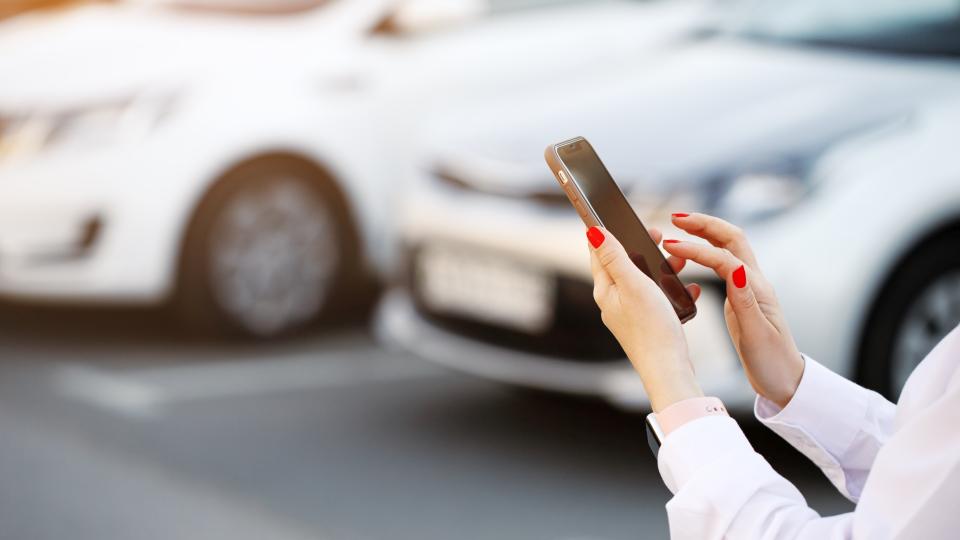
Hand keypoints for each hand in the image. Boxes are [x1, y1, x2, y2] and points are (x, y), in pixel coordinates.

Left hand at [587, 226, 702, 411]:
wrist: (669, 369)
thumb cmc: (651, 328)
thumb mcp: (633, 285)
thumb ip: (614, 257)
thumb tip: (593, 231)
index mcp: (605, 290)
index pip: (599, 252)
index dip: (608, 231)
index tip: (614, 213)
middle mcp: (613, 301)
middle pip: (623, 264)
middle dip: (641, 247)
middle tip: (658, 234)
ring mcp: (630, 313)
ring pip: (644, 279)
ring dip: (661, 266)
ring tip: (679, 261)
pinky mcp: (647, 323)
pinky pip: (657, 297)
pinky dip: (671, 288)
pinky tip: (687, 289)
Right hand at [663, 213, 803, 406]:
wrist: (785, 381)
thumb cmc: (772, 362)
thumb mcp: (756, 334)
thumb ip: (744, 301)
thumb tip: (733, 269)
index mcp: (756, 290)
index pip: (724, 258)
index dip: (697, 249)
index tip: (670, 245)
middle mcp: (753, 283)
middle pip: (730, 239)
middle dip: (704, 224)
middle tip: (676, 217)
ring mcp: (747, 288)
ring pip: (726, 248)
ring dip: (704, 233)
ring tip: (678, 228)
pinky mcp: (740, 296)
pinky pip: (722, 264)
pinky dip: (705, 252)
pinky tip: (690, 255)